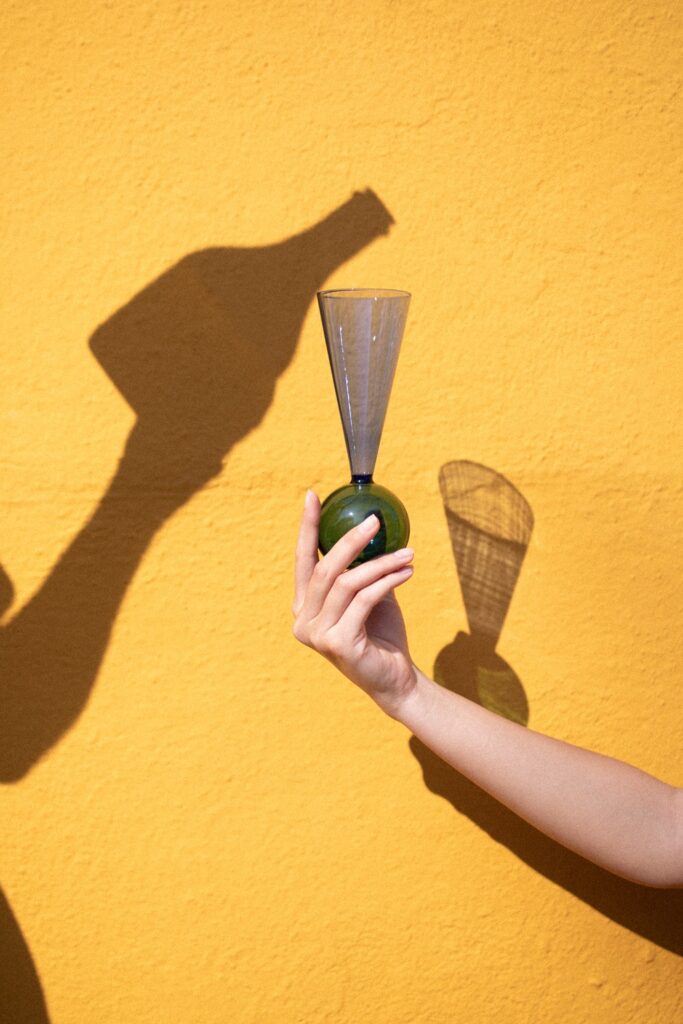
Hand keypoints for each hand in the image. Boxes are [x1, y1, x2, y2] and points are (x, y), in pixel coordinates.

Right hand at [292, 490, 416, 715]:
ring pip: (347, 583)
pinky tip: (407, 572)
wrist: (395, 680)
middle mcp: (302, 621)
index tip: (313, 495)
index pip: (303, 560)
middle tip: (376, 521)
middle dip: (351, 540)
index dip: (307, 526)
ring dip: (381, 563)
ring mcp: (317, 635)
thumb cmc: (381, 634)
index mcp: (303, 606)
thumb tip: (373, 526)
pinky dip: (387, 581)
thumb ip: (362, 569)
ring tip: (407, 553)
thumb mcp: (369, 595)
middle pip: (325, 569)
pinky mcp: (338, 644)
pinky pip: (364, 600)